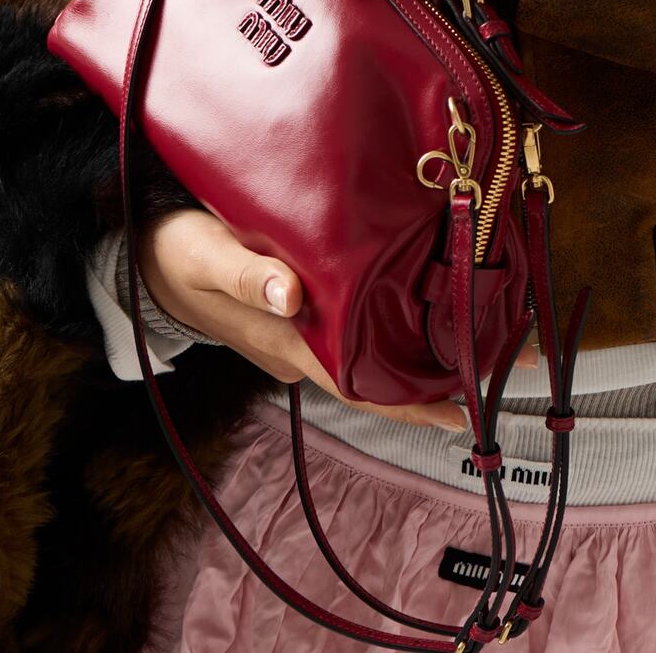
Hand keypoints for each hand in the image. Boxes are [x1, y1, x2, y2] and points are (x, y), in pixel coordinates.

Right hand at [136, 208, 538, 429]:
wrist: (145, 253)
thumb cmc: (176, 251)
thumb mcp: (205, 254)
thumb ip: (246, 273)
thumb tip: (292, 294)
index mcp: (288, 341)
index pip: (364, 384)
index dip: (417, 399)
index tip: (471, 404)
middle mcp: (305, 346)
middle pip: (385, 374)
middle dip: (446, 376)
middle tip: (511, 363)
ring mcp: (307, 330)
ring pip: (378, 351)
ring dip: (430, 349)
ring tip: (491, 337)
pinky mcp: (306, 307)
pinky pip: (362, 325)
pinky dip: (400, 323)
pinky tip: (432, 307)